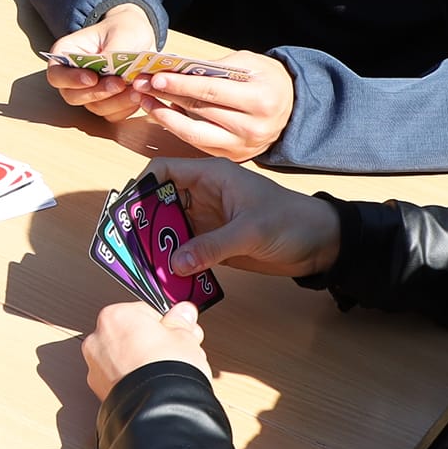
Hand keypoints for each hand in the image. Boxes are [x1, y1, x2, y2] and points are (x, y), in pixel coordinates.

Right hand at [45, 3, 158, 121]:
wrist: (140, 38)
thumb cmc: (124, 29)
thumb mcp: (121, 31)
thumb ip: (113, 51)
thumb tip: (110, 72)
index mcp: (67, 54)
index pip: (56, 74)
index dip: (71, 80)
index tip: (92, 77)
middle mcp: (73, 78)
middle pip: (73, 96)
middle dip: (98, 93)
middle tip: (119, 83)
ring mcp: (89, 93)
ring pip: (95, 107)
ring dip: (116, 102)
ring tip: (136, 89)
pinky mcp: (107, 104)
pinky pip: (112, 114)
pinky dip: (126, 107)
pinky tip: (140, 95)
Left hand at [83, 300, 207, 401]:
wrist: (157, 410)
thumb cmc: (165, 370)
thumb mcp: (184, 337)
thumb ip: (181, 322)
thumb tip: (184, 314)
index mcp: (115, 316)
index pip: (144, 312)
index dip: (165, 325)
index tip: (177, 333)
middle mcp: (98, 339)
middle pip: (131, 335)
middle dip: (152, 343)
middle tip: (174, 352)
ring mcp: (96, 367)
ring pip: (123, 358)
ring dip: (141, 363)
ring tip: (165, 372)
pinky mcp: (99, 391)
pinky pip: (118, 378)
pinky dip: (132, 380)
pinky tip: (151, 385)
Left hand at [133, 51, 294, 161]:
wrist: (292, 110)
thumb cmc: (268, 80)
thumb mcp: (250, 64)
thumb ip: (215, 67)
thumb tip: (176, 67)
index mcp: (259, 99)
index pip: (211, 92)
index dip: (180, 85)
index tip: (155, 77)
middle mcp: (251, 127)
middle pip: (199, 112)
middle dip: (165, 96)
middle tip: (141, 84)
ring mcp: (242, 146)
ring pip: (194, 134)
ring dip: (164, 117)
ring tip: (145, 101)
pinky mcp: (233, 156)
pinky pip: (198, 144)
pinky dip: (177, 128)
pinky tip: (162, 114)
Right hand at [146, 156, 340, 278]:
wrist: (321, 243)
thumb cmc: (291, 221)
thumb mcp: (251, 231)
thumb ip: (212, 246)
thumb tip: (174, 264)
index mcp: (211, 176)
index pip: (163, 170)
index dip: (141, 186)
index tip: (126, 212)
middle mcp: (203, 195)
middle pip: (160, 203)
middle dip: (143, 223)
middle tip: (128, 247)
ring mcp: (207, 220)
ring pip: (169, 229)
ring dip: (157, 247)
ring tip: (143, 266)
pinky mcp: (213, 243)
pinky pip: (185, 251)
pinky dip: (174, 262)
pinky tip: (167, 277)